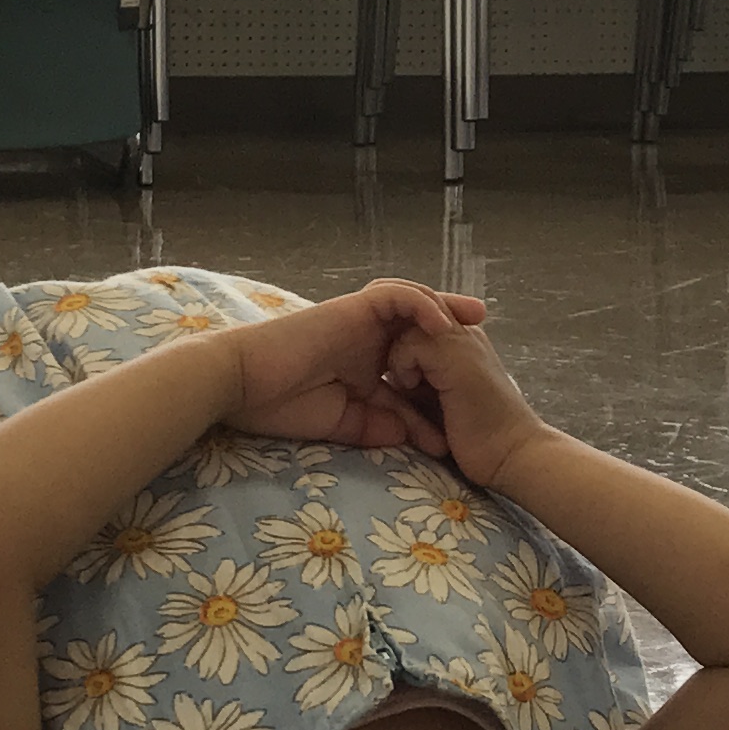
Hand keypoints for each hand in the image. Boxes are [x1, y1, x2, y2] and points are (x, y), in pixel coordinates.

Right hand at [222, 279, 484, 450]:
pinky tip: (440, 324)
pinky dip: (419, 306)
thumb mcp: (346, 423)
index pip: (412, 362)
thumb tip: (417, 432)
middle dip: (454, 328)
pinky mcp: (349, 308)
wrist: (243, 387)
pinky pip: (392, 297)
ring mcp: (358, 320)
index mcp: (364, 363)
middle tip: (485, 334)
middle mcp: (365, 337)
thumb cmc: (283, 406)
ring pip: (411, 304)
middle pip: (419, 325)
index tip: (468, 388)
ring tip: (474, 319)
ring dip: (444, 308)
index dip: (440, 374)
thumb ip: (382, 424)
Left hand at [379, 315, 555, 491]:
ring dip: (399, 357)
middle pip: (415, 318)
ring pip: (409, 326)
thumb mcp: (445, 402)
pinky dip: (402, 365)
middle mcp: (465, 335)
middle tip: (398, 380)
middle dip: (398, 346)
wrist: (514, 453)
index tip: (400, 377)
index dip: (405, 344)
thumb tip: (390, 379)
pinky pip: (409, 343)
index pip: (422, 322)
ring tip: (407, 387)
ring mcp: (462, 341)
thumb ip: (425, 384)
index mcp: (465, 343)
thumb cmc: (482, 437)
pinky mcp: (454, 354)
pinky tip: (410, 388)